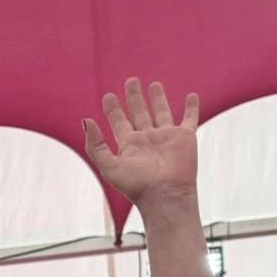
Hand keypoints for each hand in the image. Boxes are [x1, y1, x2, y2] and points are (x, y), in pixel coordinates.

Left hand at [82, 78, 198, 208]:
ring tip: (154, 84)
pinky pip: (189, 118)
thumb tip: (85, 121)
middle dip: (134, 98)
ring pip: (161, 112)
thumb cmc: (137, 185)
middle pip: (139, 113)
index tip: (108, 96)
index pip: (119, 122)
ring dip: (158, 98)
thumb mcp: (109, 166)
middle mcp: (147, 140)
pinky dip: (191, 107)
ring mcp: (166, 137)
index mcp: (129, 145)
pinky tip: (191, 95)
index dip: (113, 109)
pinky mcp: (185, 138)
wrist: (165, 195)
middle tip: (131, 81)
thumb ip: (95, 145)